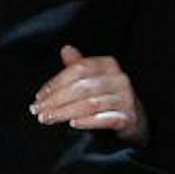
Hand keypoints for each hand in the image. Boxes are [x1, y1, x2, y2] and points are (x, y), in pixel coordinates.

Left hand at [31, 45, 148, 143]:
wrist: (135, 119)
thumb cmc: (109, 96)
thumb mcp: (94, 78)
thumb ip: (79, 65)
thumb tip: (65, 49)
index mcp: (108, 65)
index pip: (78, 70)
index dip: (56, 83)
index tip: (39, 97)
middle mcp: (119, 79)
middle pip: (82, 87)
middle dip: (56, 100)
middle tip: (38, 111)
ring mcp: (125, 98)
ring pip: (91, 104)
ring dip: (66, 112)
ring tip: (49, 119)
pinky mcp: (128, 117)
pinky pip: (106, 119)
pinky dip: (88, 121)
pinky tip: (73, 124)